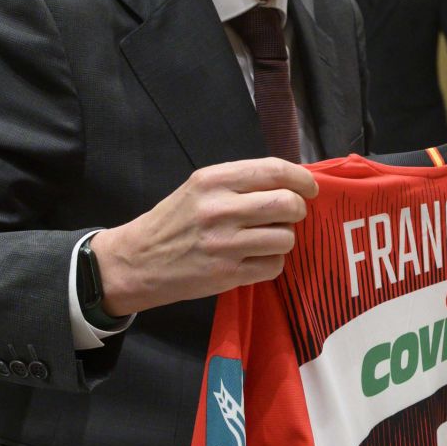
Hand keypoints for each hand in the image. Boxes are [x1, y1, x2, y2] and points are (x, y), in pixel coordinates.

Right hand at [93, 157, 317, 315]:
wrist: (137, 260)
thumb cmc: (175, 221)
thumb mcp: (200, 188)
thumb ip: (241, 183)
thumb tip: (292, 183)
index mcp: (213, 180)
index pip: (275, 170)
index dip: (302, 179)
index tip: (309, 188)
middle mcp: (220, 209)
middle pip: (288, 204)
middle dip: (297, 211)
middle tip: (288, 216)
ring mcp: (225, 244)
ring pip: (286, 238)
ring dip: (284, 239)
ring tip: (266, 239)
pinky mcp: (228, 274)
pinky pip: (274, 265)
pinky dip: (272, 263)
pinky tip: (255, 259)